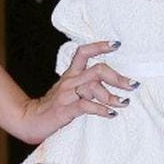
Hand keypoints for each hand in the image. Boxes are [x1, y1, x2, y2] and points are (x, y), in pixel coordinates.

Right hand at [14, 40, 137, 143]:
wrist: (30, 120)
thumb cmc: (53, 106)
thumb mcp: (68, 90)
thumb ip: (84, 84)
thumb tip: (108, 83)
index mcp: (71, 74)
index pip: (84, 52)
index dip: (100, 45)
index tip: (117, 44)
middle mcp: (70, 81)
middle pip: (96, 70)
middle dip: (117, 77)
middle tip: (133, 85)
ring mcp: (67, 94)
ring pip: (93, 87)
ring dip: (112, 95)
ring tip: (124, 103)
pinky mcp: (65, 109)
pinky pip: (86, 105)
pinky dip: (101, 109)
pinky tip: (111, 113)